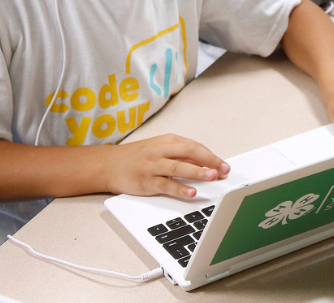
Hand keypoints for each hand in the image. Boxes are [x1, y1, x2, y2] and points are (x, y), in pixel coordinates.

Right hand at [105, 134, 229, 198]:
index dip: (211, 156)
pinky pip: (165, 185)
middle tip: (223, 170)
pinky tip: (191, 192)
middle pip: (189, 152)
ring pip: (178, 167)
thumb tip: (204, 163)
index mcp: (167, 141)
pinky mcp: (146, 181)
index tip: (224, 165)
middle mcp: (161, 151)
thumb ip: (181, 155)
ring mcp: (153, 166)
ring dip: (197, 172)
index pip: (194, 146)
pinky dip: (179, 189)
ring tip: (212, 177)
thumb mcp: (160, 149)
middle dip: (209, 161)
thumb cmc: (138, 157)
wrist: (109, 165)